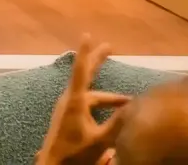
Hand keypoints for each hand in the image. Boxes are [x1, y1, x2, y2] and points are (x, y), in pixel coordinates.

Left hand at [35, 36, 129, 164]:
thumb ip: (117, 123)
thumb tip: (134, 106)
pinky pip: (87, 102)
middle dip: (97, 61)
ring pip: (91, 94)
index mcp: (75, 101)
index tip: (87, 35)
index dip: (86, 53)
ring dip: (108, 95)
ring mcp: (67, 107)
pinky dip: (101, 102)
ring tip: (129, 100)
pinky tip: (112, 109)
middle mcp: (69, 100)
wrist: (54, 164)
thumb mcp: (100, 139)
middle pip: (85, 76)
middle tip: (109, 46)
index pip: (81, 71)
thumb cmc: (75, 153)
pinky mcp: (68, 115)